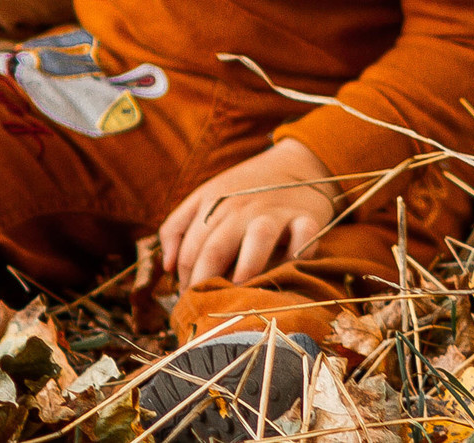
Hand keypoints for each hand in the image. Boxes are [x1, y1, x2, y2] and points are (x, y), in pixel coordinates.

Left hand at [158, 138, 341, 289]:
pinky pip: (304, 235)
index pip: (190, 248)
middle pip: (216, 248)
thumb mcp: (205, 198)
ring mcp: (274, 211)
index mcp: (212, 202)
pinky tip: (291, 267)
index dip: (186, 279)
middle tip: (207, 308)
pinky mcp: (306, 217)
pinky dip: (300, 252)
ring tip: (241, 289)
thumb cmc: (244, 190)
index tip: (190, 298)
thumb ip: (177, 227)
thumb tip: (167, 268)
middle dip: (207, 282)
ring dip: (248, 265)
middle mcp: (241, 207)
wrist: (297, 164)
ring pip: (258, 236)